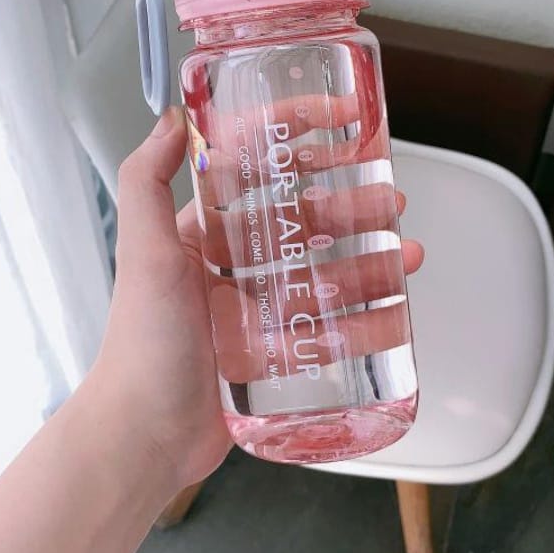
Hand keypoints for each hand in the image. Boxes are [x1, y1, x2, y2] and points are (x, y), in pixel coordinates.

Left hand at [87, 106, 424, 493]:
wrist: (146, 434)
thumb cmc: (143, 341)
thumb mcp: (143, 253)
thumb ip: (146, 182)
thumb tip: (173, 118)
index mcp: (206, 231)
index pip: (258, 170)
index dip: (301, 137)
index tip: (341, 118)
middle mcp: (234, 263)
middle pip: (306, 221)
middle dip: (352, 206)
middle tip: (393, 201)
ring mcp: (259, 307)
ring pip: (327, 271)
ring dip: (371, 258)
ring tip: (410, 254)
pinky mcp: (277, 349)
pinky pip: (331, 326)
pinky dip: (367, 317)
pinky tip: (397, 312)